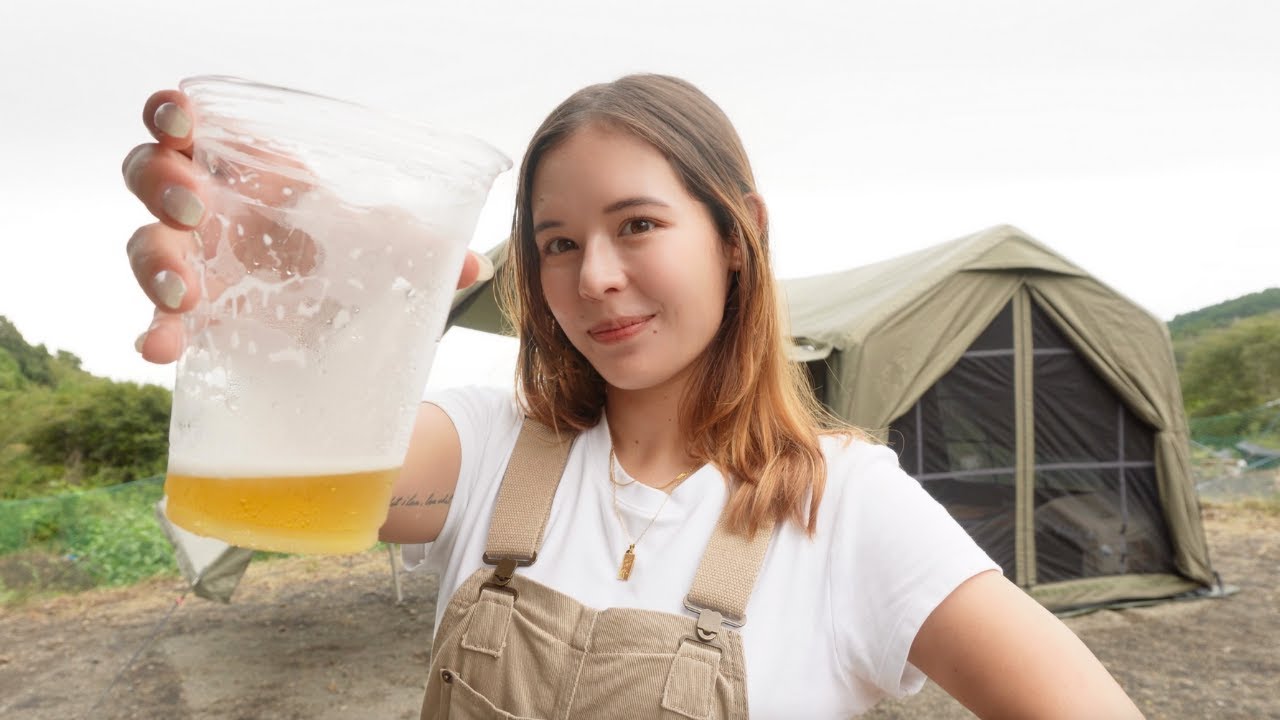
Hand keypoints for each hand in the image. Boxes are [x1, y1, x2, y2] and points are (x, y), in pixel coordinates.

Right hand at [123, 89, 494, 364]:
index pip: (190, 125)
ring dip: (157, 260)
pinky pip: (159, 318)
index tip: (181, 120)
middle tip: (194, 205)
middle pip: (151, 175)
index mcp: (249, 168)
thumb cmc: (349, 256)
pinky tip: (160, 348)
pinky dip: (157, 331)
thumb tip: (476, 267)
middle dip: (163, 183)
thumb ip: (419, 245)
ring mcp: (194, 259)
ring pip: (147, 243)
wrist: (341, 322)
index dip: (171, 115)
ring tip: (185, 290)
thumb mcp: (381, 245)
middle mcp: (209, 207)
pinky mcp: (193, 313)